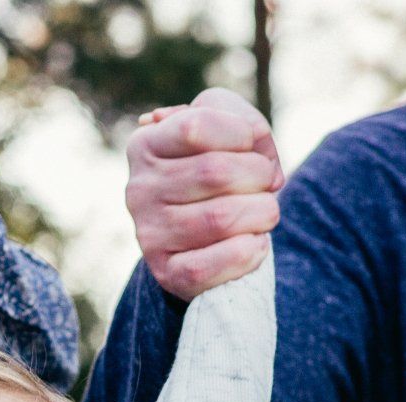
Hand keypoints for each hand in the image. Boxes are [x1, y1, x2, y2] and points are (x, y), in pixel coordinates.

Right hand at [125, 87, 282, 300]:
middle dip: (259, 175)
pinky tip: (255, 241)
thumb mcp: (227, 133)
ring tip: (263, 212)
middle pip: (216, 173)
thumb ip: (247, 123)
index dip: (241, 133)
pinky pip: (221, 260)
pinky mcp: (168, 273)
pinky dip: (253, 249)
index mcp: (146, 145)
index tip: (251, 146)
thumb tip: (258, 151)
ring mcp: (149, 235)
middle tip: (265, 184)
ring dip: (263, 212)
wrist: (203, 236)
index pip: (196, 127)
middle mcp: (139, 189)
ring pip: (222, 218)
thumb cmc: (218, 174)